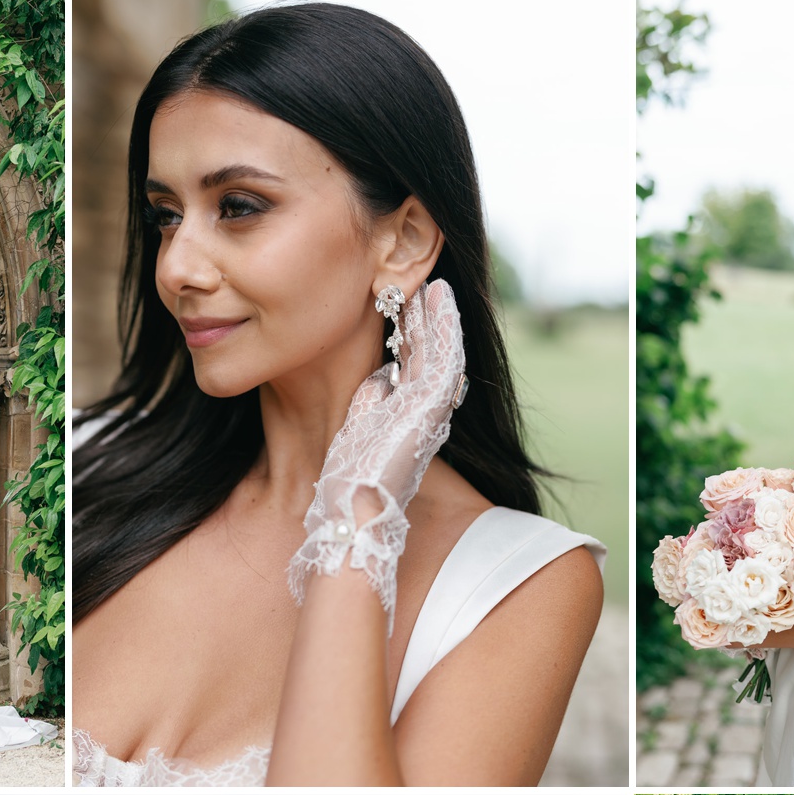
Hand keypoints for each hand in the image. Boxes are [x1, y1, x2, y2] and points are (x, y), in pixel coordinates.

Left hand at [286, 278, 466, 623]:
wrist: (353, 512)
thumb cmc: (349, 482)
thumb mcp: (357, 428)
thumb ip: (371, 401)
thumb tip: (379, 376)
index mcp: (408, 418)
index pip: (415, 366)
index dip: (412, 333)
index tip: (403, 303)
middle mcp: (426, 414)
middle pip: (431, 355)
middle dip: (428, 319)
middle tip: (423, 282)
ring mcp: (431, 411)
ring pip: (442, 351)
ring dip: (440, 316)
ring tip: (435, 283)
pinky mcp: (429, 409)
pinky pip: (444, 357)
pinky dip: (443, 326)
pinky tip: (438, 299)